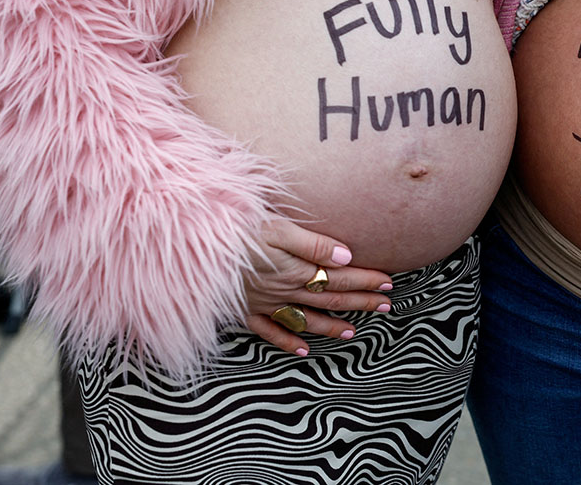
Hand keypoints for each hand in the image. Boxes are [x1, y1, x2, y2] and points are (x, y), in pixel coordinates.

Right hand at [244, 218, 392, 355]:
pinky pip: (269, 332)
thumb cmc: (236, 230)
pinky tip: (302, 351)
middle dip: (360, 302)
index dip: (366, 280)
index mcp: (294, 270)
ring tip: (354, 332)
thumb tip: (346, 257)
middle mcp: (283, 291)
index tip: (388, 282)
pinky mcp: (245, 310)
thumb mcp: (277, 228)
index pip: (339, 277)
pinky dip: (287, 342)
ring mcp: (264, 303)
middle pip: (329, 299)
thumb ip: (313, 244)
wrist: (192, 246)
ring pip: (305, 319)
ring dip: (332, 327)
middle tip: (386, 306)